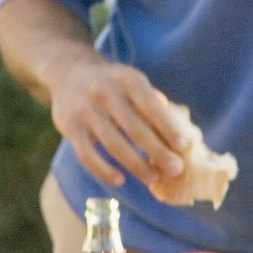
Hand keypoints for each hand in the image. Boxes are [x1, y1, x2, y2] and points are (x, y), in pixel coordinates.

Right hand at [44, 53, 188, 189]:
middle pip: (135, 128)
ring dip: (136, 165)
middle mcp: (104, 92)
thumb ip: (154, 104)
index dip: (168, 127)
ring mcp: (84, 109)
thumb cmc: (115, 85)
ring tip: (153, 179)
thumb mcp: (134, 82)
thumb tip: (179, 134)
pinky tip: (120, 180)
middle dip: (157, 152)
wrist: (69, 72)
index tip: (183, 147)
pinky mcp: (69, 127)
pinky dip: (104, 170)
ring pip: (113, 144)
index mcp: (127, 79)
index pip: (151, 106)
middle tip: (175, 170)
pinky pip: (87, 154)